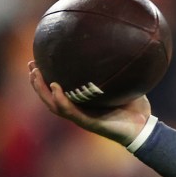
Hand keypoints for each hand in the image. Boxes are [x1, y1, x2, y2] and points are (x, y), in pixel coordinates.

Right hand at [28, 61, 148, 144]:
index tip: (38, 60)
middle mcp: (79, 108)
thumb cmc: (135, 107)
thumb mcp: (125, 85)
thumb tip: (120, 48)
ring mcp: (81, 116)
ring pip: (53, 104)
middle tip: (31, 64)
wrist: (144, 128)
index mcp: (83, 101)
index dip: (46, 77)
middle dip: (37, 81)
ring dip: (42, 90)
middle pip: (50, 96)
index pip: (59, 89)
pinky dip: (61, 99)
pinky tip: (55, 87)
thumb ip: (119, 70)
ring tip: (35, 74)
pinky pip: (70, 111)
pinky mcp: (87, 122)